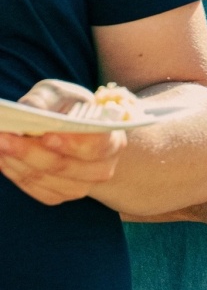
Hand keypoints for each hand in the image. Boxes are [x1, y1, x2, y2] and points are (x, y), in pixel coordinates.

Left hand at [0, 80, 126, 205]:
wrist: (75, 128)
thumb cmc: (68, 106)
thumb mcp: (60, 94)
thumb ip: (46, 99)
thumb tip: (30, 110)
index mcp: (112, 139)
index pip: (96, 145)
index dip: (71, 143)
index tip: (46, 135)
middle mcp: (103, 168)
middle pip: (65, 166)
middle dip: (31, 152)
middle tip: (4, 137)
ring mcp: (82, 186)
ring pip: (47, 180)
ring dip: (18, 163)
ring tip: (0, 144)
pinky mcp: (61, 195)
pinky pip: (37, 190)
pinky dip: (17, 174)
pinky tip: (4, 158)